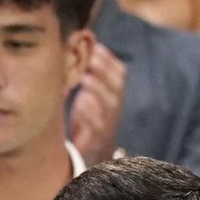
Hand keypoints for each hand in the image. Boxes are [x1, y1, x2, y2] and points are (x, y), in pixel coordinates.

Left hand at [70, 44, 125, 164]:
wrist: (94, 152)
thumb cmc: (89, 118)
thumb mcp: (89, 95)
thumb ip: (88, 77)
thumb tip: (80, 50)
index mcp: (114, 93)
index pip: (119, 72)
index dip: (109, 59)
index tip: (96, 47)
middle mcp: (115, 105)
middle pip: (118, 84)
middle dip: (105, 69)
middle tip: (90, 57)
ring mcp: (109, 121)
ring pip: (111, 102)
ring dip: (98, 88)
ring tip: (85, 78)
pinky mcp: (99, 136)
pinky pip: (98, 124)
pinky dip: (91, 113)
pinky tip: (81, 104)